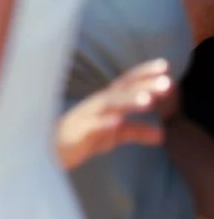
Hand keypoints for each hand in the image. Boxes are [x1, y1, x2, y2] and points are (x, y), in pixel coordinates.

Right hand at [57, 59, 171, 168]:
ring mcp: (86, 116)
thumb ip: (136, 131)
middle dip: (144, 84)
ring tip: (149, 100)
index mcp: (107, 101)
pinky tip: (119, 121)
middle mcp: (97, 104)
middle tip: (168, 83)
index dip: (145, 73)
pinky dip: (105, 122)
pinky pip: (92, 126)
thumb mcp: (114, 135)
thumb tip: (162, 135)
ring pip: (109, 104)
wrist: (50, 152)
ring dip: (129, 100)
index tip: (166, 66)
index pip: (127, 83)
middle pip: (122, 90)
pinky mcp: (78, 132)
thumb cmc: (81, 138)